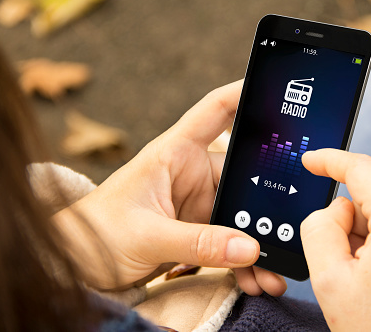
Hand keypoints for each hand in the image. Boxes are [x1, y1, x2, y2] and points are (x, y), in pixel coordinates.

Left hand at [55, 81, 285, 295]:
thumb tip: (249, 248)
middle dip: (267, 203)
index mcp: (174, 153)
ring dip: (258, 243)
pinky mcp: (197, 230)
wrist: (77, 264)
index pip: (215, 111)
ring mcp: (197, 204)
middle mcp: (190, 174)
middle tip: (292, 227)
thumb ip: (197, 242)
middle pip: (243, 175)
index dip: (245, 94)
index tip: (278, 91)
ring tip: (273, 274)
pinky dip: (243, 261)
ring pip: (241, 215)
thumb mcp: (147, 235)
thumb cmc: (97, 232)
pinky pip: (230, 241)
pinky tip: (256, 279)